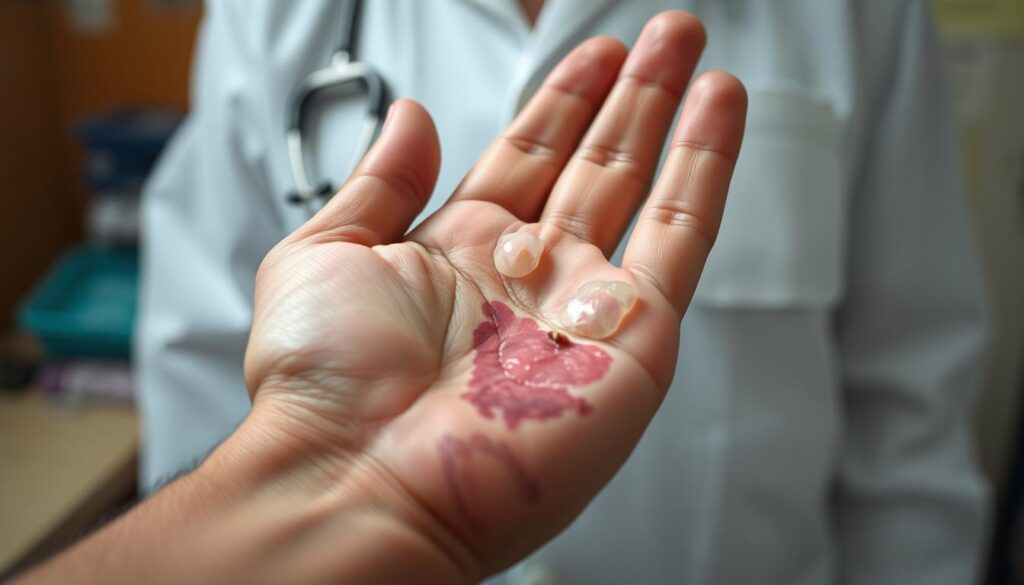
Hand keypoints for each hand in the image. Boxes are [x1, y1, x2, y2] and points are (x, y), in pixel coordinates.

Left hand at [244, 11, 744, 580]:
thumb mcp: (326, 252)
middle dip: (630, 94)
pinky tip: (720, 115)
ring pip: (644, 190)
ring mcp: (583, 307)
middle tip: (664, 35)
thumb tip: (409, 116)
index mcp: (459, 253)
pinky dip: (706, 172)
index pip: (528, 155)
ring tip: (695, 53)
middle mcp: (527, 278)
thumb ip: (379, 180)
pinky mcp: (633, 341)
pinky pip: (681, 241)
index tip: (591, 52)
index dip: (562, 100)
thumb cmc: (326, 385)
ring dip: (675, 119)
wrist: (360, 479)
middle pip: (594, 164)